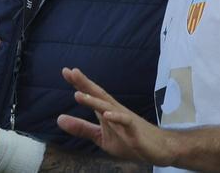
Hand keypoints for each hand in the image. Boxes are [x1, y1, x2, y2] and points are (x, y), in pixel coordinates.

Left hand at [57, 67, 177, 166]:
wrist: (160, 149)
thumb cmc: (130, 140)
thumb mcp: (101, 137)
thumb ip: (82, 128)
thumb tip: (59, 119)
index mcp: (107, 111)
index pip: (92, 94)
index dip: (79, 83)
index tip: (66, 71)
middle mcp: (116, 111)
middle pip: (99, 95)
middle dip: (85, 84)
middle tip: (71, 72)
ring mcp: (126, 121)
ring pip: (109, 107)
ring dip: (94, 101)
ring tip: (78, 94)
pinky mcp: (136, 132)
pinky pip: (126, 123)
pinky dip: (117, 118)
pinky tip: (106, 115)